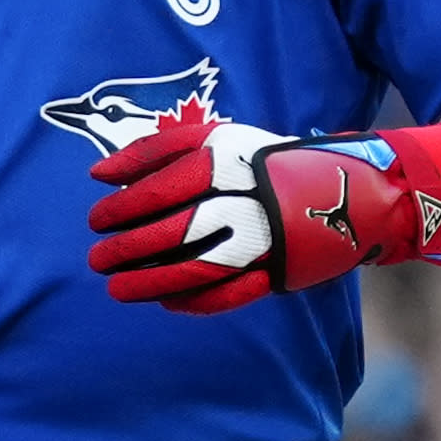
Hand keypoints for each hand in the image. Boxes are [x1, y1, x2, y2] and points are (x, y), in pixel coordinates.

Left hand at [87, 98, 401, 311]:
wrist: (343, 186)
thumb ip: (154, 150)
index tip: (96, 221)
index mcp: (224, 163)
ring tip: (117, 289)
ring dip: (149, 283)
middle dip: (126, 250)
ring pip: (195, 268)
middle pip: (172, 231)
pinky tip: (164, 301)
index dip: (120, 209)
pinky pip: (227, 294)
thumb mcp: (213, 139)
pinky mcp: (277, 269)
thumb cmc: (258, 160)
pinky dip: (192, 301)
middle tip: (97, 260)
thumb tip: (97, 175)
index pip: (158, 190)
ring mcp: (261, 239)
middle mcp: (242, 201)